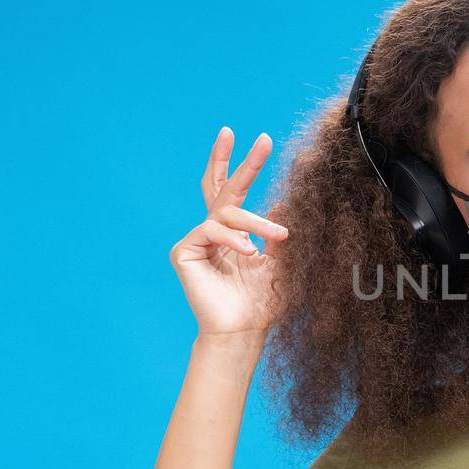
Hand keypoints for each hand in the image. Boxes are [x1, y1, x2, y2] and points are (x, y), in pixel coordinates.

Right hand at [169, 127, 291, 337]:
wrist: (244, 331)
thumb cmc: (263, 302)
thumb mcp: (281, 261)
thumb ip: (278, 231)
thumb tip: (284, 202)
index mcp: (234, 232)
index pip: (233, 190)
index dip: (240, 164)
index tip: (257, 138)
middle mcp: (213, 232)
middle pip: (223, 187)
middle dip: (243, 163)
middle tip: (261, 139)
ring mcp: (196, 240)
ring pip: (226, 212)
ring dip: (256, 221)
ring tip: (277, 235)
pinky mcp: (183, 251)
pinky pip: (210, 230)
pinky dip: (233, 238)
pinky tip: (248, 253)